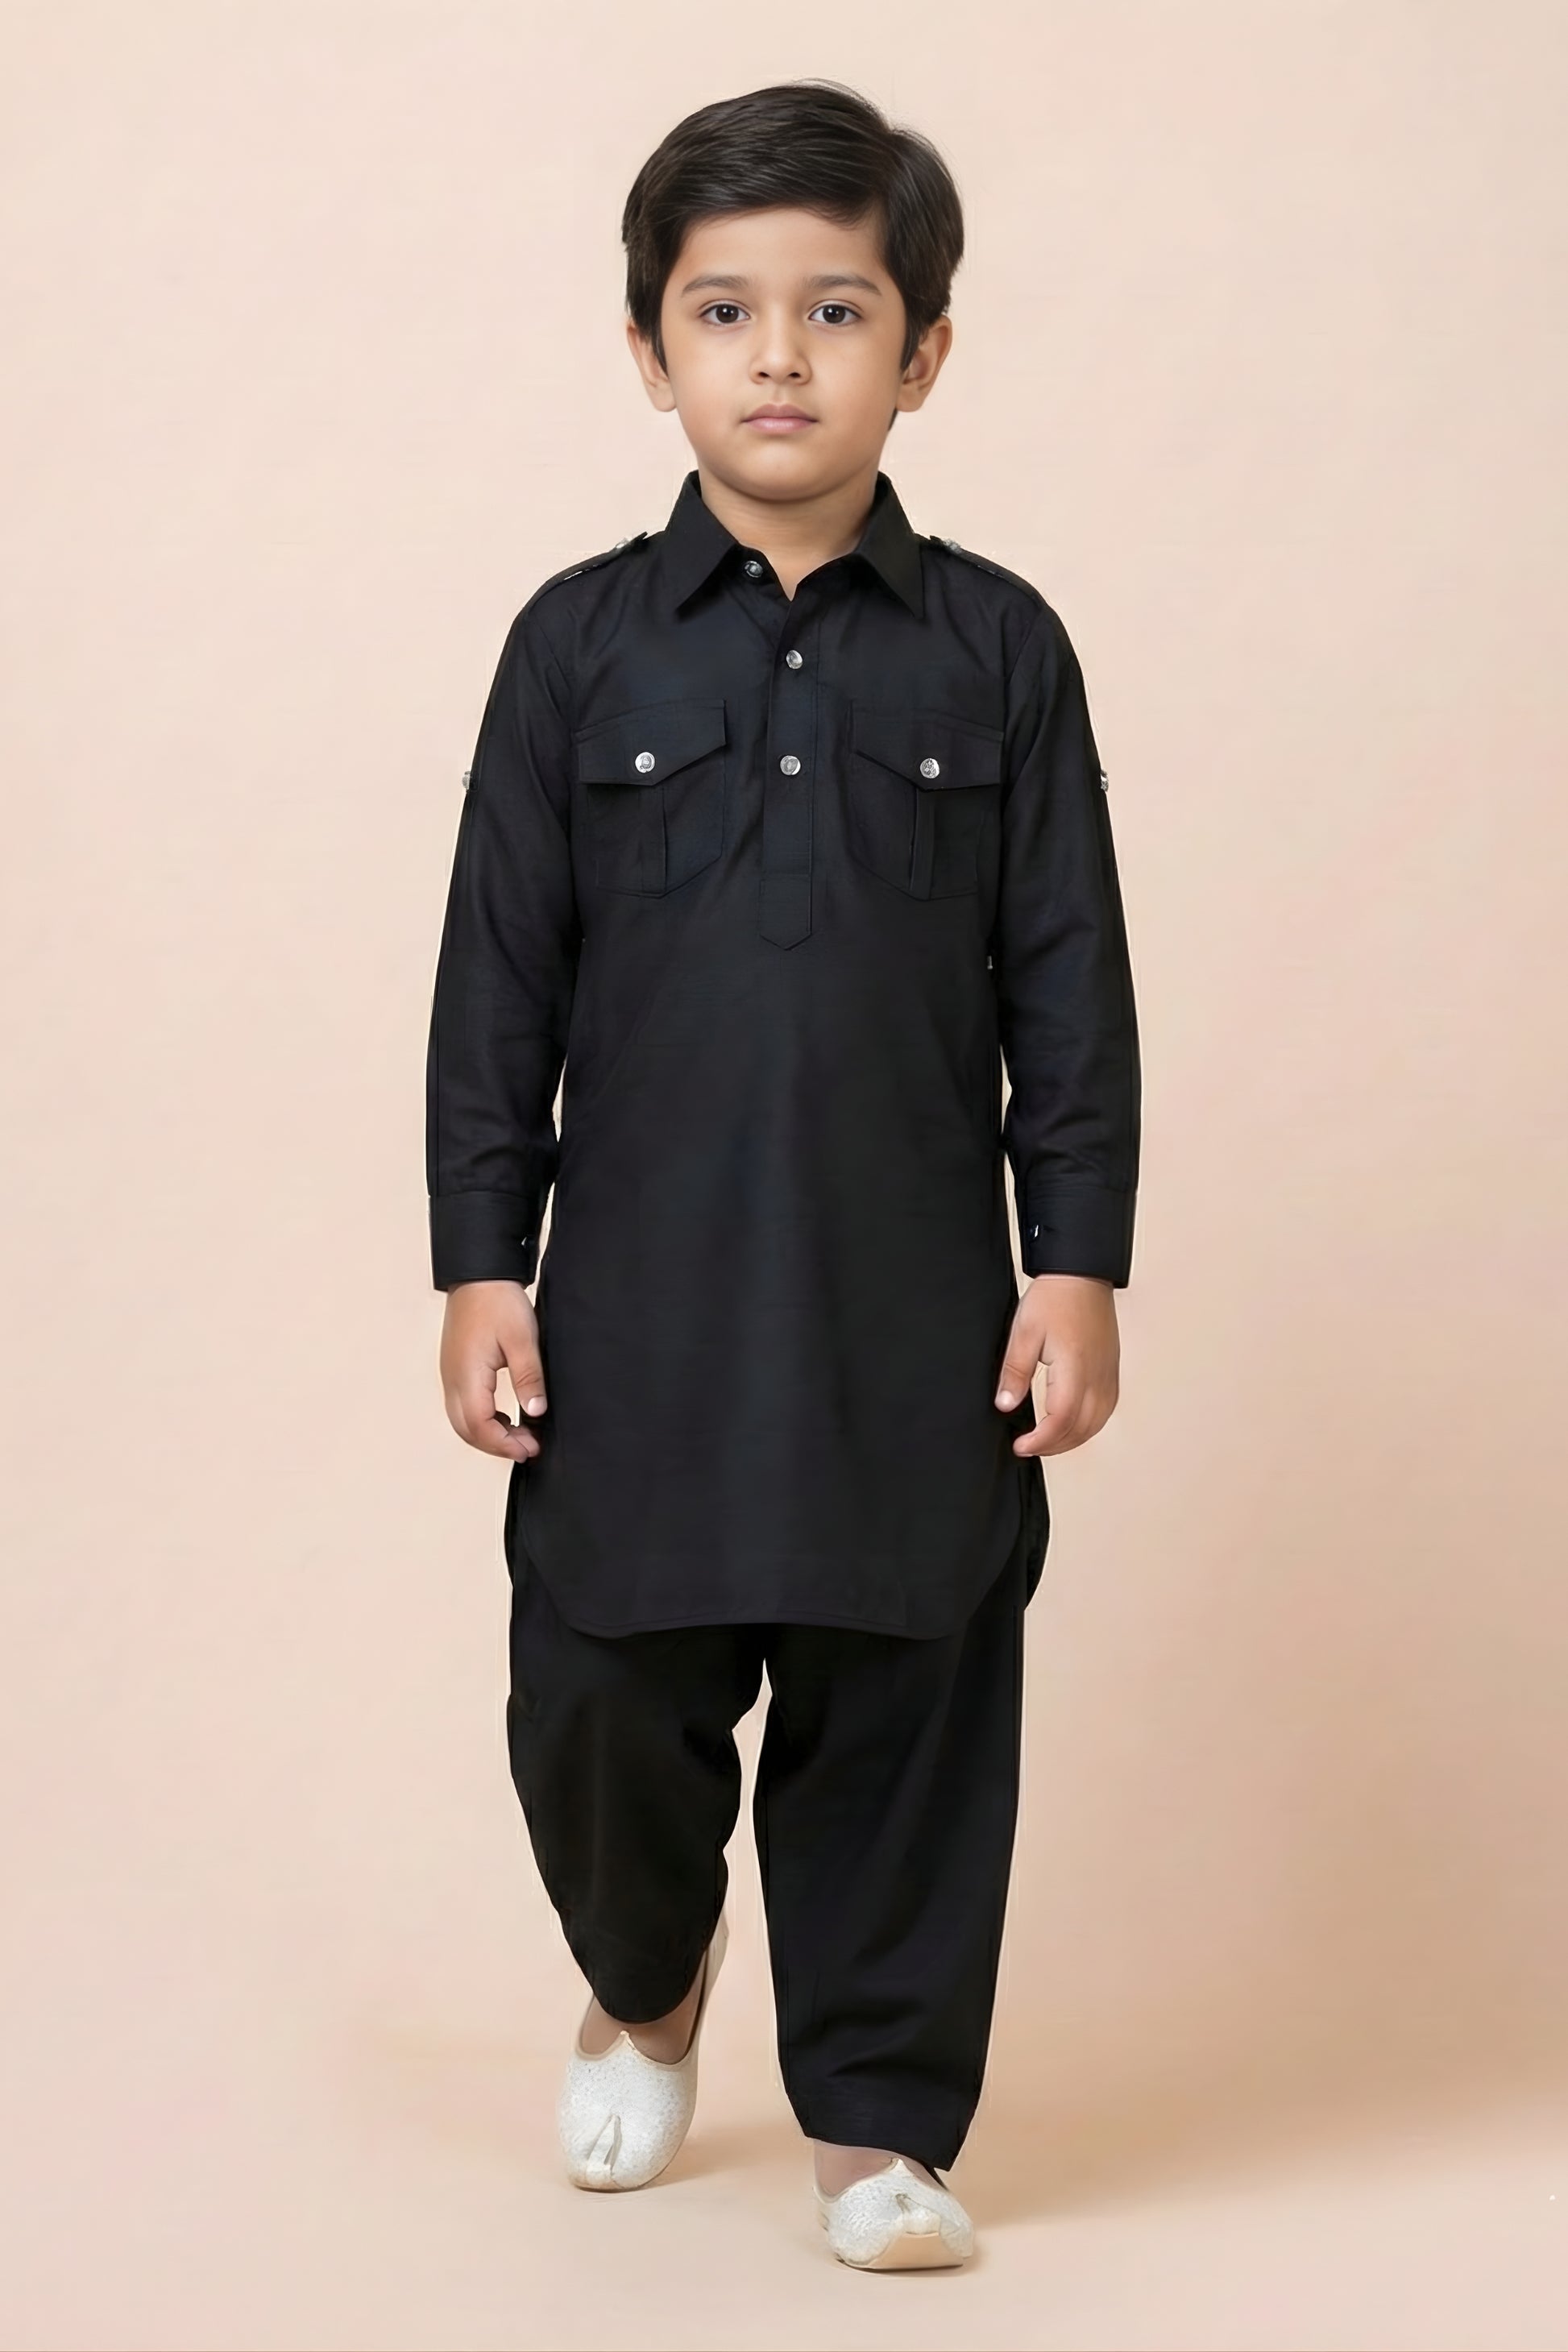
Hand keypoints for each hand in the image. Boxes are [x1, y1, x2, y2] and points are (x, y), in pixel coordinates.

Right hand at [439, 1280, 548, 1460]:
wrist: (478, 1275)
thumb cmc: (498, 1301)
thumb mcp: (523, 1339)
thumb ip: (528, 1378)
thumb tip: (535, 1413)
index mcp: (467, 1375)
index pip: (479, 1426)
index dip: (504, 1445)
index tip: (530, 1449)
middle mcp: (452, 1380)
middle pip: (467, 1430)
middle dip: (497, 1446)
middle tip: (529, 1448)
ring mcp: (450, 1375)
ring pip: (462, 1421)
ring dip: (489, 1435)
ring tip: (520, 1437)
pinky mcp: (454, 1370)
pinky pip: (462, 1407)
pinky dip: (482, 1421)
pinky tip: (506, 1418)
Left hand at [994, 1273, 1120, 1456]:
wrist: (1082, 1275)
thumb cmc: (1055, 1298)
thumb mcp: (1024, 1332)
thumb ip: (1015, 1372)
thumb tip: (1006, 1404)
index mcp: (1075, 1367)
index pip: (1061, 1419)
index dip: (1040, 1440)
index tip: (1021, 1445)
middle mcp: (1098, 1376)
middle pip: (1081, 1429)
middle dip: (1053, 1446)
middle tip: (1029, 1447)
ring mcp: (1108, 1374)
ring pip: (1096, 1424)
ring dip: (1071, 1440)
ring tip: (1047, 1441)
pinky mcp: (1111, 1370)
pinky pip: (1105, 1410)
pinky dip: (1088, 1426)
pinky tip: (1072, 1425)